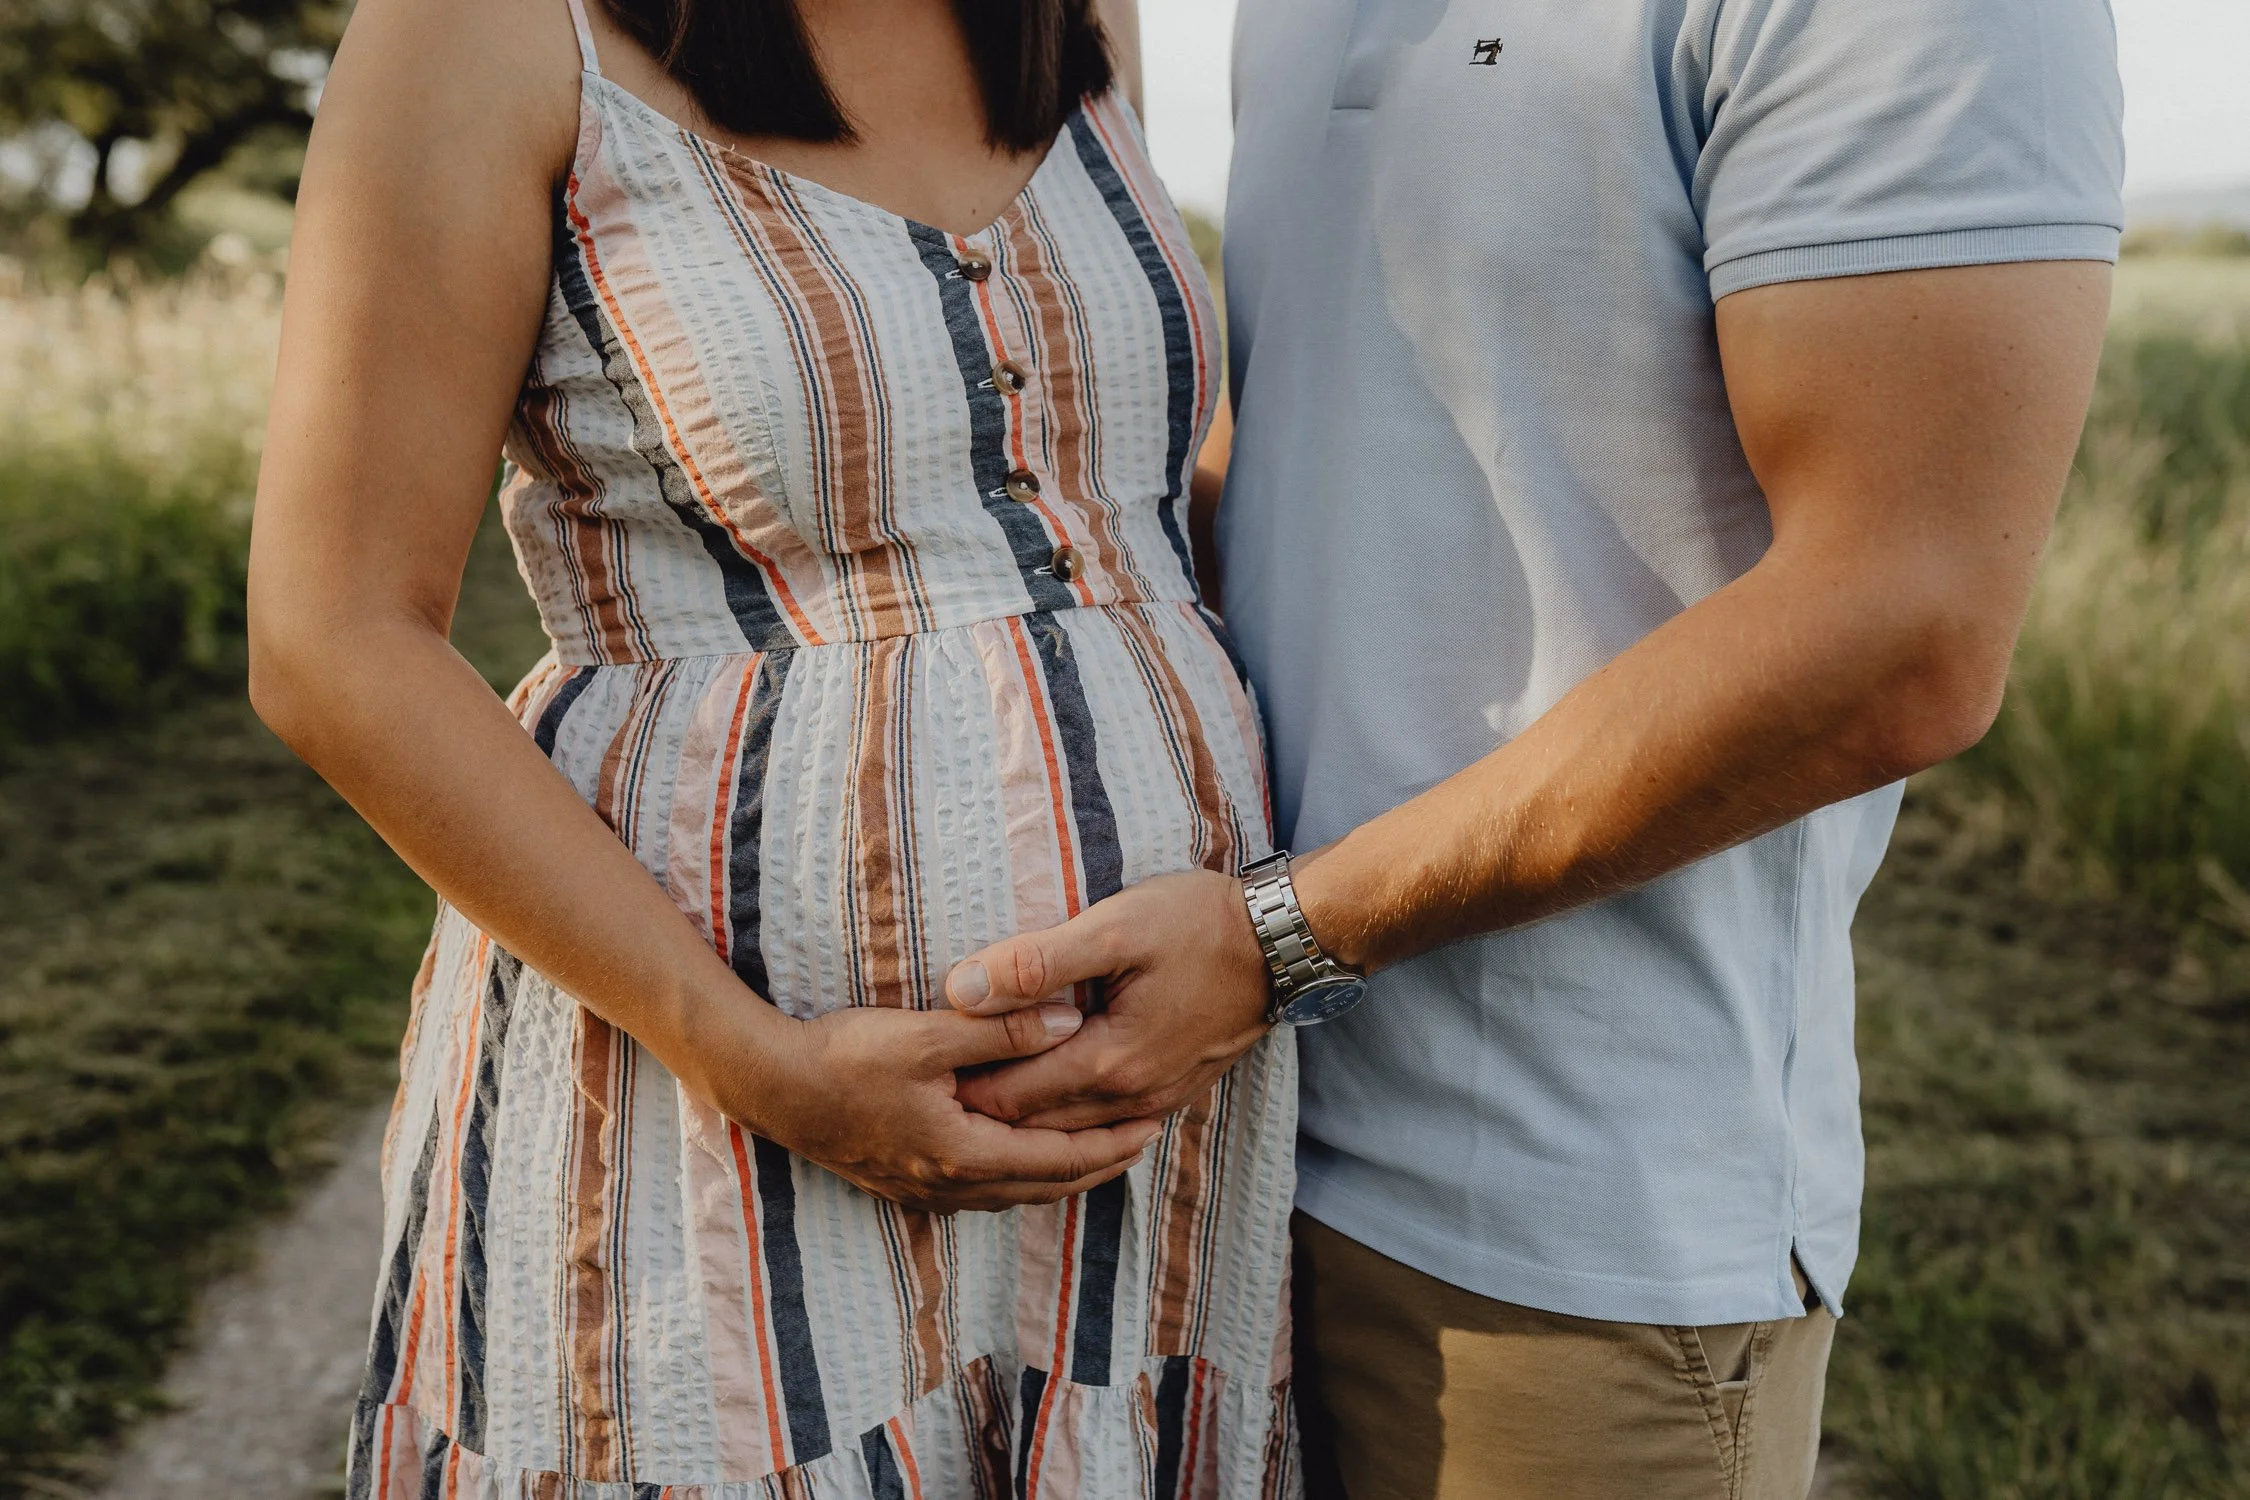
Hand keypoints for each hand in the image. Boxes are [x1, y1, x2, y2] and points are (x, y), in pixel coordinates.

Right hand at [731, 1002, 1163, 1213]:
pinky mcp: (905, 1180)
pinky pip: (984, 1186)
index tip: (1151, 1125)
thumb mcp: (927, 1035)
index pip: (1057, 1160)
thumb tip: (1071, 1021)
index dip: (1109, 1145)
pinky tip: (1029, 1153)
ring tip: (1101, 1148)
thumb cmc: (844, 1057)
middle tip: (1143, 1139)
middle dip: (1096, 1164)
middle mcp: (948, 1185)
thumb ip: (1002, 1030)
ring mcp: (924, 1189)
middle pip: (1043, 1185)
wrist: (770, 1086)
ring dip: (1060, 1171)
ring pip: (1013, 1191)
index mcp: (962, 1155)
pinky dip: (1021, 1171)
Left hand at [945, 869, 1272, 1130]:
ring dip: (1019, 1120)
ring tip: (972, 1089)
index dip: (957, 1089)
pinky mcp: (1171, 1092)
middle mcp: (1131, 1098)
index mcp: (1108, 1063)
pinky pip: (1101, 1125)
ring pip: (1066, 1132)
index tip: (920, 1069)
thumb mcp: (1115, 927)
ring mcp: (1155, 1102)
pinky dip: (1061, 1118)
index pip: (1006, 1100)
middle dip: (980, 1109)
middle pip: (1030, 1127)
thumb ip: (1036, 962)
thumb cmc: (1200, 923)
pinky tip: (1039, 1095)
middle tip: (930, 1085)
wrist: (1285, 942)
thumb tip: (961, 989)